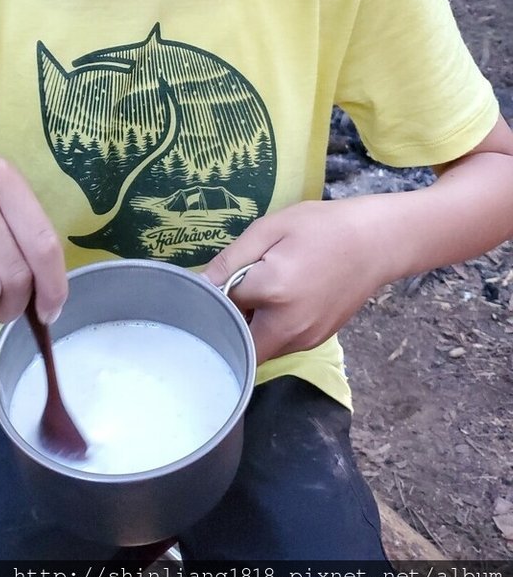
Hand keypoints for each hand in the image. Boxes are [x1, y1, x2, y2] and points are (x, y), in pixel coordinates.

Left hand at [202, 198, 390, 363]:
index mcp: (273, 293)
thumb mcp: (269, 230)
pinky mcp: (316, 341)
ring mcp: (305, 340)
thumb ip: (231, 260)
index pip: (220, 307)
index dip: (210, 296)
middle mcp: (288, 327)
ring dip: (248, 328)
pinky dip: (269, 329)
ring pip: (259, 348)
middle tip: (230, 293)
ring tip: (256, 293)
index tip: (209, 283)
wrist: (376, 242)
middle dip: (226, 324)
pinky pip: (280, 344)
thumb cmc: (320, 228)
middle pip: (237, 343)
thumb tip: (199, 285)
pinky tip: (278, 300)